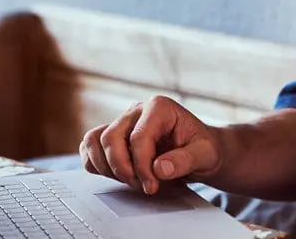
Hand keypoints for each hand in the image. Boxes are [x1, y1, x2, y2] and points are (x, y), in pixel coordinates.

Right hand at [79, 96, 223, 194]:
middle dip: (122, 169)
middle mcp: (136, 111)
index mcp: (159, 107)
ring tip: (131, 181)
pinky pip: (89, 147)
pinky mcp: (113, 136)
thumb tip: (159, 168)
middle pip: (111, 138)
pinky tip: (116, 176)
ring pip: (94, 141)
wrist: (199, 151)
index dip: (142, 166)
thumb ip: (186, 160)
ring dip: (107, 168)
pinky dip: (96, 164)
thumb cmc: (202, 148)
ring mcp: (122, 122)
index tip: (152, 186)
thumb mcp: (205, 154)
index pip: (138, 137)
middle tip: (142, 187)